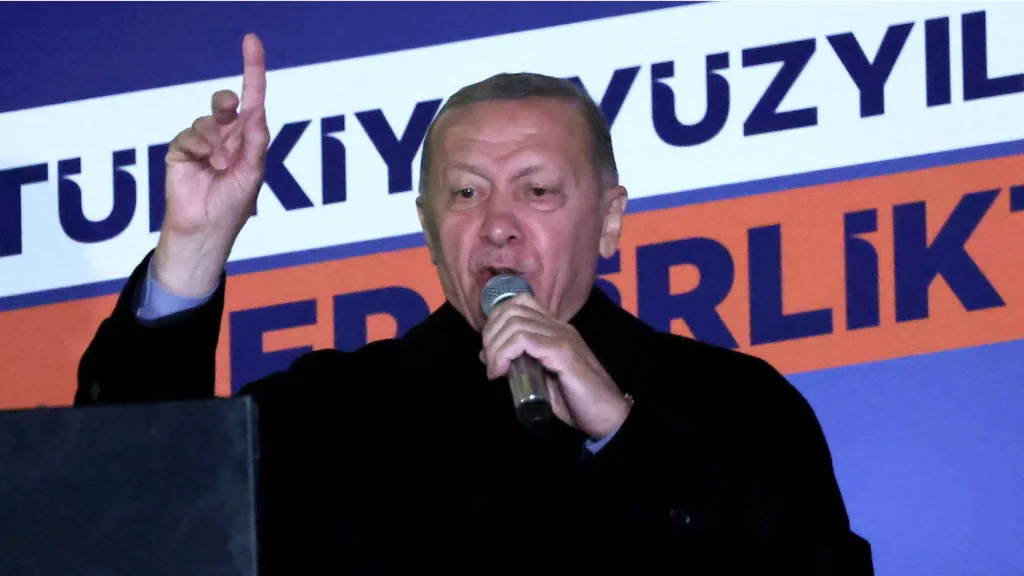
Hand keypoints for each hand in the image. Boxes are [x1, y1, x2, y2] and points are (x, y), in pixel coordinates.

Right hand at [153, 33, 270, 296]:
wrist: (205, 229)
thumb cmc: (234, 206)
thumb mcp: (252, 173)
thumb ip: (254, 143)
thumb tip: (256, 112)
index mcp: (247, 140)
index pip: (252, 100)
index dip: (253, 70)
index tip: (251, 41)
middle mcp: (226, 137)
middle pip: (226, 103)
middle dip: (227, 101)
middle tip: (230, 107)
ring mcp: (203, 143)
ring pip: (207, 120)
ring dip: (215, 140)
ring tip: (220, 165)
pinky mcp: (181, 151)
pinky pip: (188, 135)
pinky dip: (198, 146)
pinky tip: (205, 163)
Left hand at [480, 294, 631, 438]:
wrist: (608, 416)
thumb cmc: (576, 401)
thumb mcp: (541, 379)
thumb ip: (520, 365)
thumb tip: (490, 357)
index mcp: (555, 329)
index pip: (520, 303)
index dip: (496, 321)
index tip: (490, 351)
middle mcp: (559, 327)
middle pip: (512, 309)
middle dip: (491, 334)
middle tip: (489, 361)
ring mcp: (562, 337)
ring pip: (515, 323)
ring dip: (496, 346)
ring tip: (495, 370)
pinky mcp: (563, 352)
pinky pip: (524, 340)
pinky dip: (504, 354)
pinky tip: (501, 372)